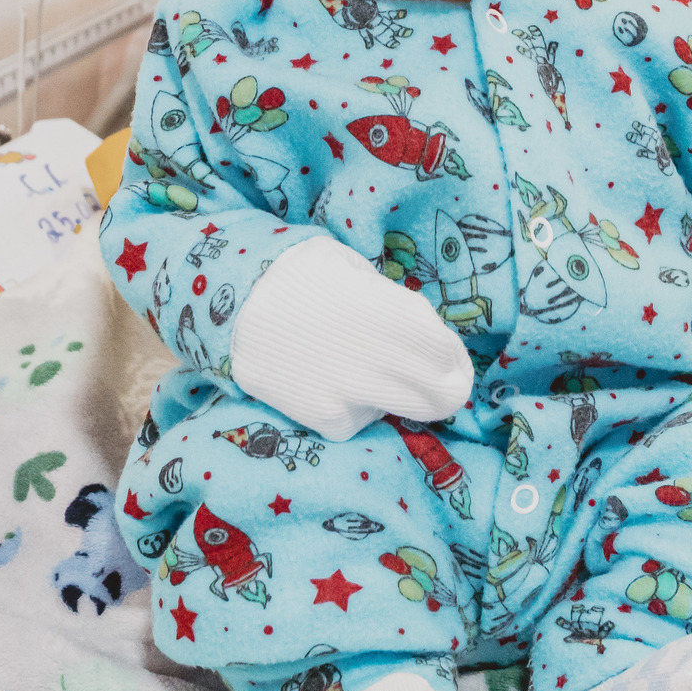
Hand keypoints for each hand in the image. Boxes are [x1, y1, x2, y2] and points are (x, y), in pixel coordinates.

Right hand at [230, 234, 473, 441]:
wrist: (234, 307)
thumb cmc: (299, 275)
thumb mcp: (355, 270)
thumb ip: (395, 303)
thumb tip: (425, 331)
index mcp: (394, 316)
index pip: (451, 356)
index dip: (457, 360)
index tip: (452, 359)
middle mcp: (381, 361)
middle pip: (443, 398)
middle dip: (446, 389)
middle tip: (435, 379)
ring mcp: (355, 394)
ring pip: (404, 409)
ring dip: (397, 392)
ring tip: (367, 367)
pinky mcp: (329, 420)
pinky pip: (360, 417)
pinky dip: (356, 404)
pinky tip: (332, 379)